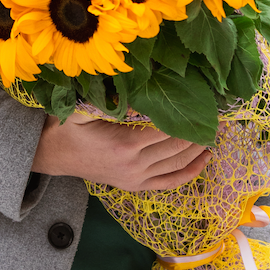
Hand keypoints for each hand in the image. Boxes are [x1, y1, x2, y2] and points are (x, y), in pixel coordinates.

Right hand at [33, 110, 210, 191]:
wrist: (51, 154)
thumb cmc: (66, 126)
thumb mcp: (83, 107)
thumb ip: (109, 98)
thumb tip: (139, 84)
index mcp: (124, 143)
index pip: (167, 128)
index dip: (187, 114)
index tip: (204, 99)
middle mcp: (134, 164)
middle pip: (177, 145)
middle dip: (199, 129)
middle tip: (218, 112)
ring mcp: (136, 178)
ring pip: (178, 163)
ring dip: (200, 147)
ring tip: (216, 130)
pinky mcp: (135, 185)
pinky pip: (169, 182)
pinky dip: (190, 172)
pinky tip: (206, 158)